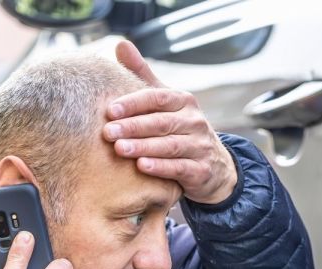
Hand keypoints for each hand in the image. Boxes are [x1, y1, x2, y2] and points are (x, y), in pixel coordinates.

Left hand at [104, 40, 238, 204]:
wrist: (213, 166)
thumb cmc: (179, 129)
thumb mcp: (164, 102)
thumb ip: (142, 74)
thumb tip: (120, 44)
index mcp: (184, 101)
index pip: (158, 98)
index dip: (133, 103)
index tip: (109, 110)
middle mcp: (195, 121)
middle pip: (161, 122)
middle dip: (133, 127)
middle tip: (108, 132)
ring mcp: (200, 146)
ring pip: (170, 145)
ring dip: (143, 147)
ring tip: (119, 149)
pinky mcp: (201, 170)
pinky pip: (180, 168)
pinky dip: (161, 167)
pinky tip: (142, 166)